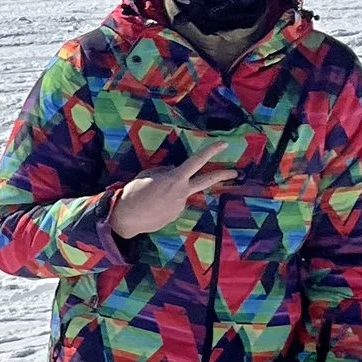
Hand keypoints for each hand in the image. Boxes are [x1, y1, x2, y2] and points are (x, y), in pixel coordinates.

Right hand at [111, 134, 236, 240]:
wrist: (126, 218)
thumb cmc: (134, 193)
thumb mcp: (147, 175)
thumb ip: (164, 172)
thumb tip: (173, 172)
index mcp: (175, 178)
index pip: (196, 161)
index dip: (211, 151)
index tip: (223, 144)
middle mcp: (182, 192)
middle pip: (206, 180)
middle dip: (223, 175)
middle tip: (235, 172)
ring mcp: (180, 205)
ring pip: (179, 193)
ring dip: (169, 193)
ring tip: (151, 197)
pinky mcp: (175, 215)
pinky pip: (172, 204)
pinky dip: (164, 203)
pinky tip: (152, 206)